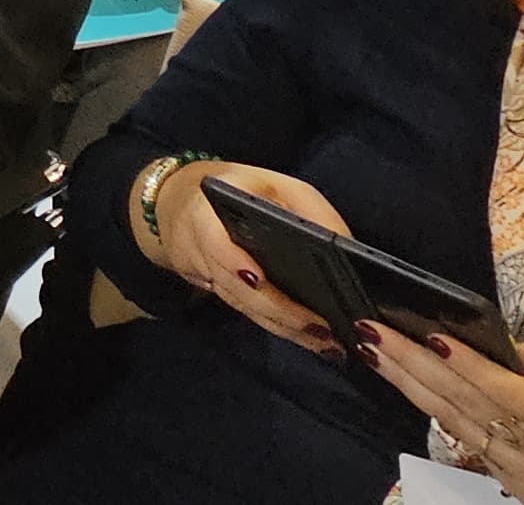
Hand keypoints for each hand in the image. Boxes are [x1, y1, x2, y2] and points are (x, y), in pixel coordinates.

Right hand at [141, 160, 350, 353]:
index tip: (260, 280)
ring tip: (326, 340)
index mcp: (208, 211)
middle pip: (237, 285)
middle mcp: (200, 245)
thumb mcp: (275, 184)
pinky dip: (277, 325)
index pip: (216, 242)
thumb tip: (346, 245)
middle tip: (320, 326)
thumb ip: (308, 209)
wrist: (177, 199)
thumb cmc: (237, 188)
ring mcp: (203, 272)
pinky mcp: (213, 289)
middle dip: (278, 308)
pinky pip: (245, 311)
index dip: (234, 263)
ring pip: (243, 305)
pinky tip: (308, 337)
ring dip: (283, 326)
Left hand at [361, 327, 523, 504]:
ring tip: (373, 349)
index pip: (514, 394)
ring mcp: (522, 477)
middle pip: (469, 405)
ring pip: (456, 424)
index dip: (472, 367)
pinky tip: (406, 383)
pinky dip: (433, 410)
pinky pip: (467, 443)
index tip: (434, 336)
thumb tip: (511, 346)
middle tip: (372, 329)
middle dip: (416, 364)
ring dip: (410, 385)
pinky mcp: (512, 488)